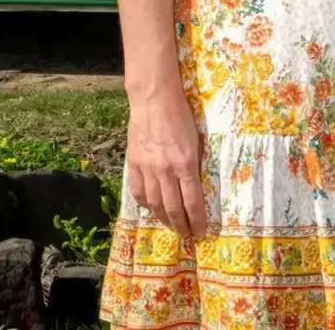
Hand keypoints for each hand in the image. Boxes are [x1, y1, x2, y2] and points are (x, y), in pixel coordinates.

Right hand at [125, 88, 206, 239]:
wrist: (154, 99)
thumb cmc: (181, 116)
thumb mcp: (196, 141)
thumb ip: (194, 165)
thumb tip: (195, 187)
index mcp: (186, 164)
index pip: (192, 202)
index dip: (197, 221)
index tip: (200, 232)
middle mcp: (166, 170)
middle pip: (173, 208)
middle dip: (181, 225)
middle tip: (186, 234)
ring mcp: (148, 168)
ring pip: (155, 204)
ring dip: (163, 219)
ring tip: (170, 225)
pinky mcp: (134, 163)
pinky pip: (138, 191)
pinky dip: (145, 204)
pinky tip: (151, 208)